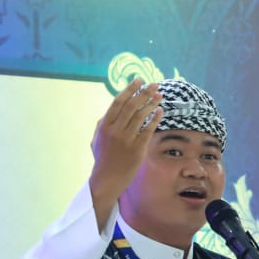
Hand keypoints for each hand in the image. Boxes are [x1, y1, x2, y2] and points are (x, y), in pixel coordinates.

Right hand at [89, 78, 162, 229]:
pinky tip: (161, 111)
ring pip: (141, 116)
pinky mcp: (137, 149)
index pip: (118, 102)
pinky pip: (148, 130)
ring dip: (151, 103)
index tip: (139, 80)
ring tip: (160, 95)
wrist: (107, 179)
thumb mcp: (97, 138)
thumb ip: (102, 123)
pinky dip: (155, 119)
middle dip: (144, 93)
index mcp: (104, 125)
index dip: (130, 89)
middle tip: (155, 85)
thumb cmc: (103, 158)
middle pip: (131, 106)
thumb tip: (110, 110)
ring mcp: (126, 139)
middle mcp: (115, 130)